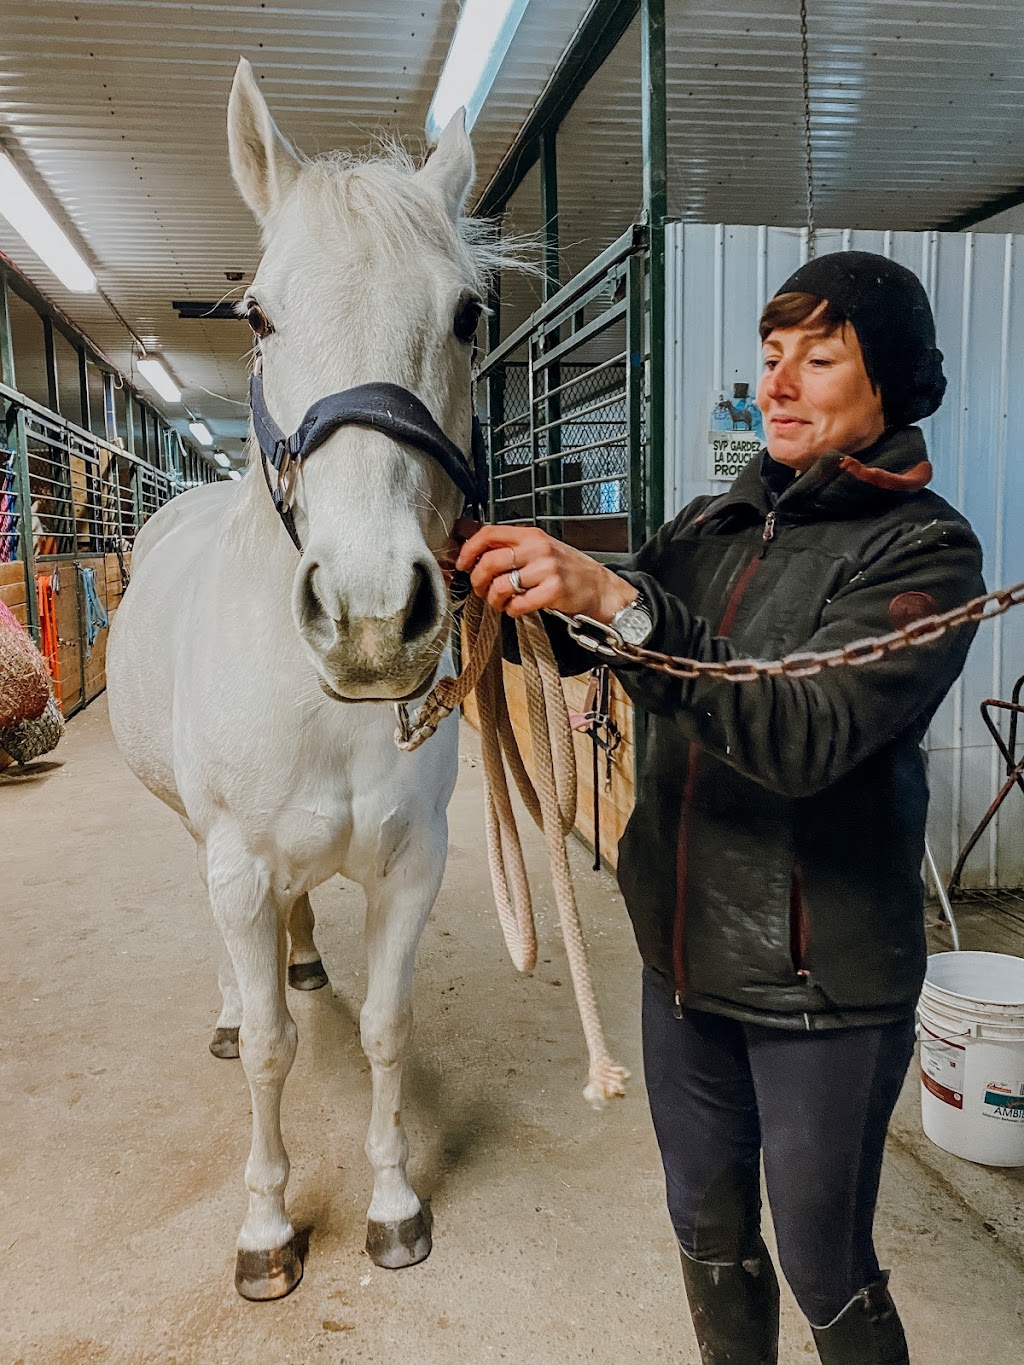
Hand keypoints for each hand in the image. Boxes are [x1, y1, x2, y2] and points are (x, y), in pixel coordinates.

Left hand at [454, 523, 636, 621]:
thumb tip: (475, 551)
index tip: (462, 565)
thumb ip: (512, 548)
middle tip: (481, 590)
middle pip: (490, 562)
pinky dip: (512, 611)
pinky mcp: (554, 591)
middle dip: (478, 581)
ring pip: (501, 585)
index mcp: (531, 535)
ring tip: (500, 603)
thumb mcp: (540, 549)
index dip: (469, 550)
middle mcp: (538, 548)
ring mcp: (547, 569)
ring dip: (494, 600)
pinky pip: (518, 604)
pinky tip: (517, 609)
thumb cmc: (566, 569)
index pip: (489, 534)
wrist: (599, 587)